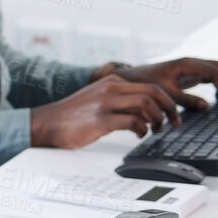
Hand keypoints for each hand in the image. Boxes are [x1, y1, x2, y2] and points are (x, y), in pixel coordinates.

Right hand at [30, 74, 183, 148]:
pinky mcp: (100, 120)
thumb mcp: (98, 98)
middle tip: (172, 123)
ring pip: (146, 105)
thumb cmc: (72, 116)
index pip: (150, 85)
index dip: (167, 100)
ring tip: (155, 130)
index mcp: (112, 82)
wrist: (45, 123)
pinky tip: (139, 135)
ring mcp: (105, 103)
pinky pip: (132, 122)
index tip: (172, 114)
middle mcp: (110, 89)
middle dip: (169, 109)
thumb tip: (146, 112)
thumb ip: (120, 100)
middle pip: (153, 92)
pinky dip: (142, 130)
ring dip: (157, 120)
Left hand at [112, 58, 217, 110]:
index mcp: (188, 64)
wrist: (132, 78)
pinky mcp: (194, 74)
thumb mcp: (164, 93)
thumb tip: (206, 106)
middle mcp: (194, 63)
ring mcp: (195, 67)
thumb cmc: (144, 83)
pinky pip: (215, 77)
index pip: (216, 72)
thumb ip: (185, 100)